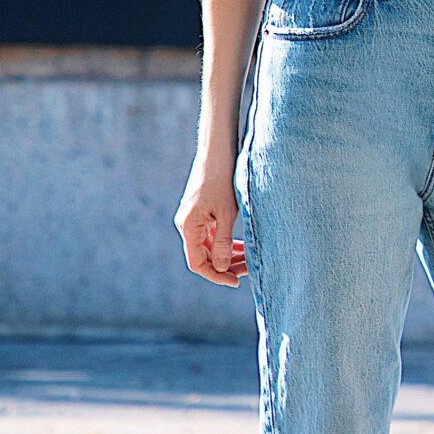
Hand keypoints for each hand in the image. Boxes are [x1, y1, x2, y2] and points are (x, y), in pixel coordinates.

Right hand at [175, 158, 248, 285]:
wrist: (217, 151)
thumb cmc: (222, 179)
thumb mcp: (226, 213)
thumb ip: (223, 242)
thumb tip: (221, 268)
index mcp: (188, 226)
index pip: (197, 263)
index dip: (216, 275)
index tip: (235, 282)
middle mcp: (186, 224)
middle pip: (203, 256)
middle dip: (224, 266)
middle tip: (247, 271)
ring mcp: (193, 218)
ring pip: (208, 246)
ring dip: (226, 255)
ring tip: (247, 260)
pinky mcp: (200, 212)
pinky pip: (210, 235)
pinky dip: (224, 242)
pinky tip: (240, 246)